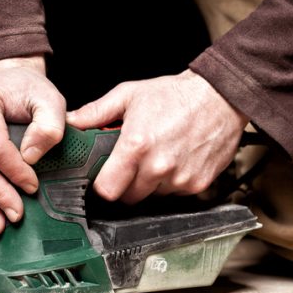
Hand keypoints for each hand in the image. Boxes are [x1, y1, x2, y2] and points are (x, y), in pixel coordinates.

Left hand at [67, 70, 247, 203]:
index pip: (107, 190)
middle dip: (125, 185)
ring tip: (156, 158)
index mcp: (136, 146)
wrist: (220, 96)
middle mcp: (158, 166)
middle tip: (130, 166)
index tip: (103, 178)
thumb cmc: (175, 94)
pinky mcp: (198, 184)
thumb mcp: (129, 95)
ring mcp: (180, 178)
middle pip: (128, 198)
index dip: (102, 186)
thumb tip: (71, 122)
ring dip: (149, 184)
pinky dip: (171, 182)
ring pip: (152, 196)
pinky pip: (175, 194)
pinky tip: (174, 160)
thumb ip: (96, 112)